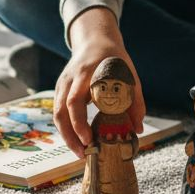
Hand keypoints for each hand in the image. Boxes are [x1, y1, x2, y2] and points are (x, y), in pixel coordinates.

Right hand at [54, 8, 145, 156]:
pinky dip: (66, 129)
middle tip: (84, 153)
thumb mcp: (129, 75)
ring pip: (56, 115)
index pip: (75, 102)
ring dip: (67, 136)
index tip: (89, 139)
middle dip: (70, 136)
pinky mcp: (60, 91)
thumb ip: (135, 102)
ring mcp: (62, 85)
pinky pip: (59, 113)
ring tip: (81, 152)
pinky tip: (78, 140)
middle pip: (61, 112)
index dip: (79, 123)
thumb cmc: (114, 59)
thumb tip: (138, 129)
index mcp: (86, 74)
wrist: (94, 40)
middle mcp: (69, 80)